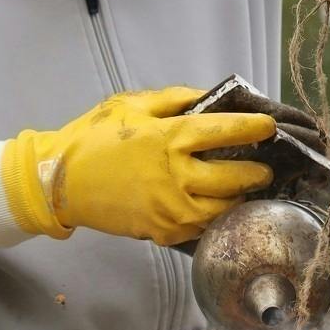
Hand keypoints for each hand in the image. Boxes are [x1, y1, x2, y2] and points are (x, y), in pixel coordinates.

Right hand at [0, 87, 276, 245]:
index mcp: (170, 138)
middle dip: (257, 172)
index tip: (270, 126)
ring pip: (224, 209)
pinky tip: (218, 208)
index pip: (227, 131)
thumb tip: (209, 97)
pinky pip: (201, 228)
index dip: (254, 128)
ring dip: (239, 199)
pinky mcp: (163, 231)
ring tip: (245, 191)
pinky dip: (214, 218)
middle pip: (236, 177)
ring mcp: (171, 209)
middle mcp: (177, 176)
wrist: (59, 182)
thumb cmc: (94, 138)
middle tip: (264, 168)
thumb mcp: (130, 104)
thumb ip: (174, 100)